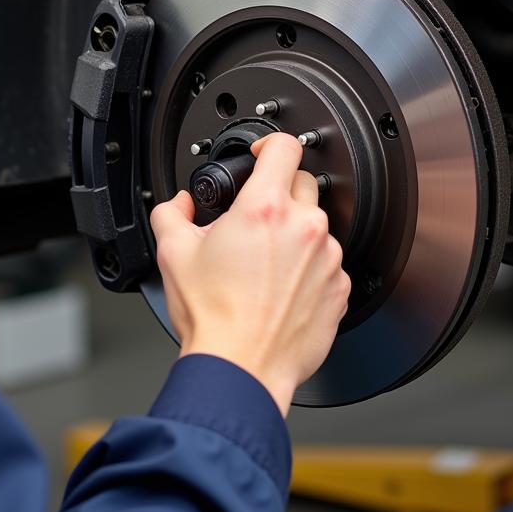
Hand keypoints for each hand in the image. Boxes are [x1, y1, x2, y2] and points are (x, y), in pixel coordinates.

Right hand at [150, 133, 350, 415]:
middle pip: (302, 182)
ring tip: (264, 263)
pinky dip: (309, 267)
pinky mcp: (340, 288)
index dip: (268, 143)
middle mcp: (303, 227)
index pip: (283, 146)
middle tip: (254, 218)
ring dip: (294, 233)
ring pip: (316, 226)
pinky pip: (327, 262)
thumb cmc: (214, 317)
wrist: (243, 368)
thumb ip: (172, 212)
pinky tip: (281, 288)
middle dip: (278, 192)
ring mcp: (327, 258)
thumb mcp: (172, 253)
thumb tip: (180, 204)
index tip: (260, 155)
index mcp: (264, 208)